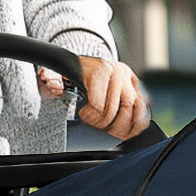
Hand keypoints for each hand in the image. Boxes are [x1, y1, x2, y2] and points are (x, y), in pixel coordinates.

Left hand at [36, 55, 151, 141]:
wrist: (88, 65)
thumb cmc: (75, 74)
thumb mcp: (58, 74)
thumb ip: (51, 78)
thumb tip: (50, 81)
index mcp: (101, 69)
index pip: (102, 103)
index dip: (92, 117)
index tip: (84, 117)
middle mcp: (119, 73)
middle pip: (123, 107)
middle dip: (109, 123)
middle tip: (98, 125)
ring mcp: (131, 81)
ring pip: (137, 108)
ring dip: (125, 125)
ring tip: (112, 130)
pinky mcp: (139, 88)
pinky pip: (145, 109)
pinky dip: (139, 123)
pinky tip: (128, 130)